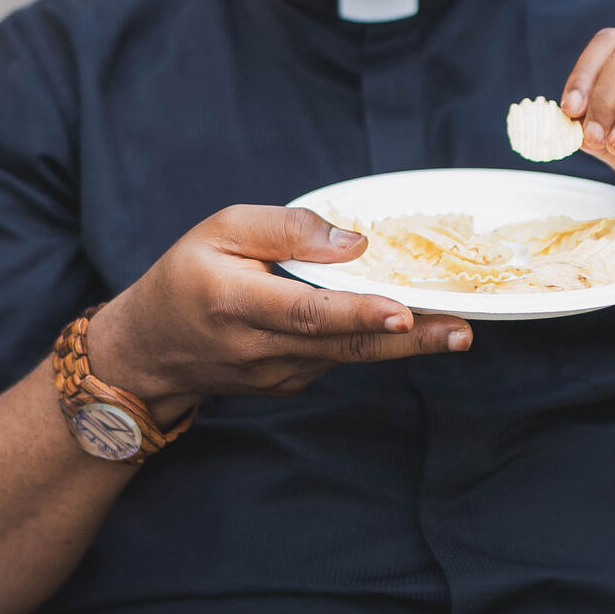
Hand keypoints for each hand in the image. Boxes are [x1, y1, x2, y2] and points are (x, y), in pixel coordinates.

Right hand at [86, 205, 471, 419]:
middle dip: (410, 339)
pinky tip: (408, 324)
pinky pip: (338, 358)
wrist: (150, 352)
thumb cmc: (187, 276)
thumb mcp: (221, 230)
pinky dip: (373, 341)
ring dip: (405, 344)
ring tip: (458, 328)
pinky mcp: (291, 384)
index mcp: (235, 303)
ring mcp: (277, 374)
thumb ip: (285, 229)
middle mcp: (259, 348)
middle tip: (463, 331)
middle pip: (344, 344)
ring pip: (349, 356)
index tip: (401, 310)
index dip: (355, 312)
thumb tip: (353, 242)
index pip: (305, 312)